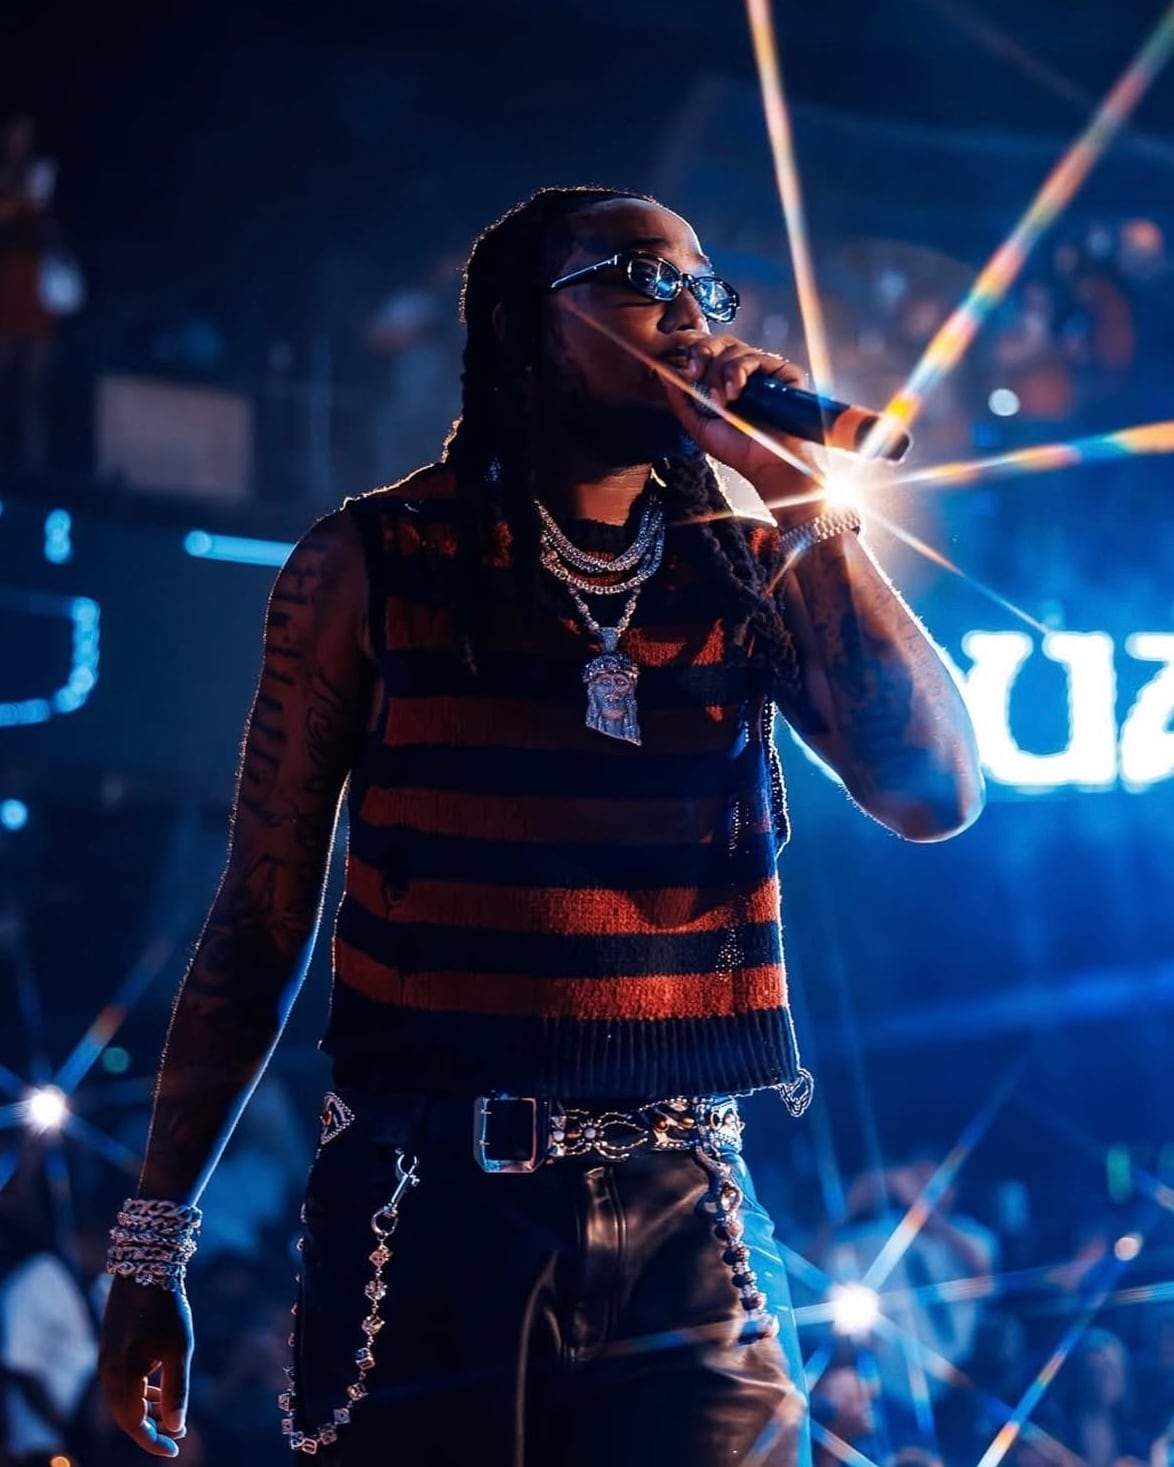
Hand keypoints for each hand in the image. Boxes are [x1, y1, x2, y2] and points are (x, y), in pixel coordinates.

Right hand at [99, 1276, 193, 1456]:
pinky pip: (123, 1384)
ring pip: (124, 1400)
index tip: (175, 1450)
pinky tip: (159, 1390)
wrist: (145, 1269)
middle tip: (175, 1435)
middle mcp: (108, 1373)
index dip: (153, 1441)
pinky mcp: (111, 1350)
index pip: (134, 1424)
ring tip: (171, 1415)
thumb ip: (176, 1391)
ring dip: (146, 1410)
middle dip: (150, 1428)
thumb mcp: (178, 1350)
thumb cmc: (166, 1308)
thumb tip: (176, 1427)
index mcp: (122, 1377)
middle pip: (125, 1416)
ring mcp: (107, 1361)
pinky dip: (140, 1393)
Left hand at [660, 337, 820, 511]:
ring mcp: (763, 369)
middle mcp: (743, 370)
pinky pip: (755, 357)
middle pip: (719, 342)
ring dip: (720, 374)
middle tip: (695, 374)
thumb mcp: (698, 426)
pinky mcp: (782, 370)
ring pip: (734, 349)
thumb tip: (664, 373)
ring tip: (724, 401)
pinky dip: (739, 371)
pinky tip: (737, 392)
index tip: (685, 368)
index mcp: (723, 379)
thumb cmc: (737, 449)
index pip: (707, 350)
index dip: (694, 351)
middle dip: (702, 354)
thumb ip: (680, 400)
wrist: (766, 464)